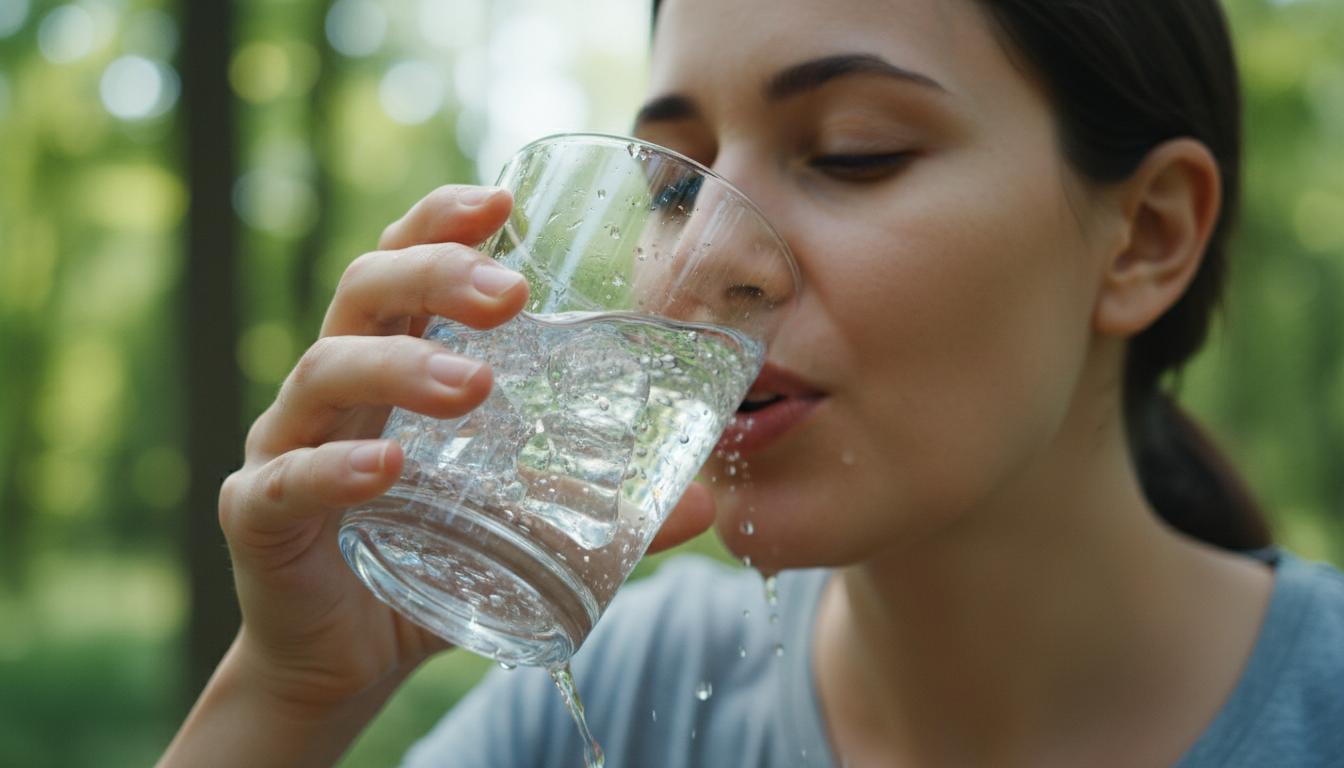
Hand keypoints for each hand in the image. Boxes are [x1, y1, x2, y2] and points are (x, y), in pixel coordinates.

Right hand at [216, 184, 714, 711]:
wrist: (344, 662)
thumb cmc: (430, 565)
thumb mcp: (523, 529)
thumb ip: (604, 511)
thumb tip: (706, 500)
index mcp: (391, 363)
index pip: (403, 263)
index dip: (441, 220)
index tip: (502, 200)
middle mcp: (334, 390)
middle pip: (363, 291)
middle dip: (434, 272)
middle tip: (511, 292)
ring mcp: (287, 446)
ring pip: (324, 371)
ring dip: (401, 365)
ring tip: (476, 386)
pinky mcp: (258, 518)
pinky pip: (284, 479)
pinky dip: (334, 469)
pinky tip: (386, 468)